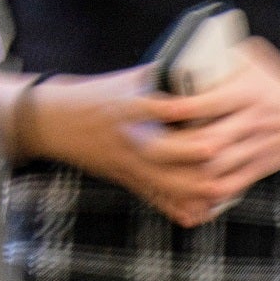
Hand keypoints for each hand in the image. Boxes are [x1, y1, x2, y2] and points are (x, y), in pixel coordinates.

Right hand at [22, 66, 212, 220]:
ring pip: (162, 182)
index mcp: (127, 107)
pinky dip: (177, 207)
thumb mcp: (127, 81)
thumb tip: (203, 68)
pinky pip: (154, 198)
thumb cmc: (96, 96)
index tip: (212, 107)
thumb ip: (163, 78)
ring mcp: (126, 162)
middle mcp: (126, 137)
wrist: (57, 121)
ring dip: (192, 187)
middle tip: (223, 148)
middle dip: (194, 152)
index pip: (157, 107)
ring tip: (220, 186)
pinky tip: (200, 213)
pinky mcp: (126, 178)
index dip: (185, 109)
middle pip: (164, 150)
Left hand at [135, 39, 279, 223]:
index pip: (205, 103)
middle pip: (206, 141)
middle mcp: (251, 122)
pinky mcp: (260, 168)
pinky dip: (209, 193)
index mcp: (247, 93)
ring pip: (216, 167)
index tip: (148, 108)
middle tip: (141, 146)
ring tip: (159, 172)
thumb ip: (225, 52)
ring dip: (187, 174)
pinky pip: (233, 186)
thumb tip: (190, 42)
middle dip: (172, 147)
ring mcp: (256, 148)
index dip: (174, 108)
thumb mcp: (257, 59)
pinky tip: (189, 193)